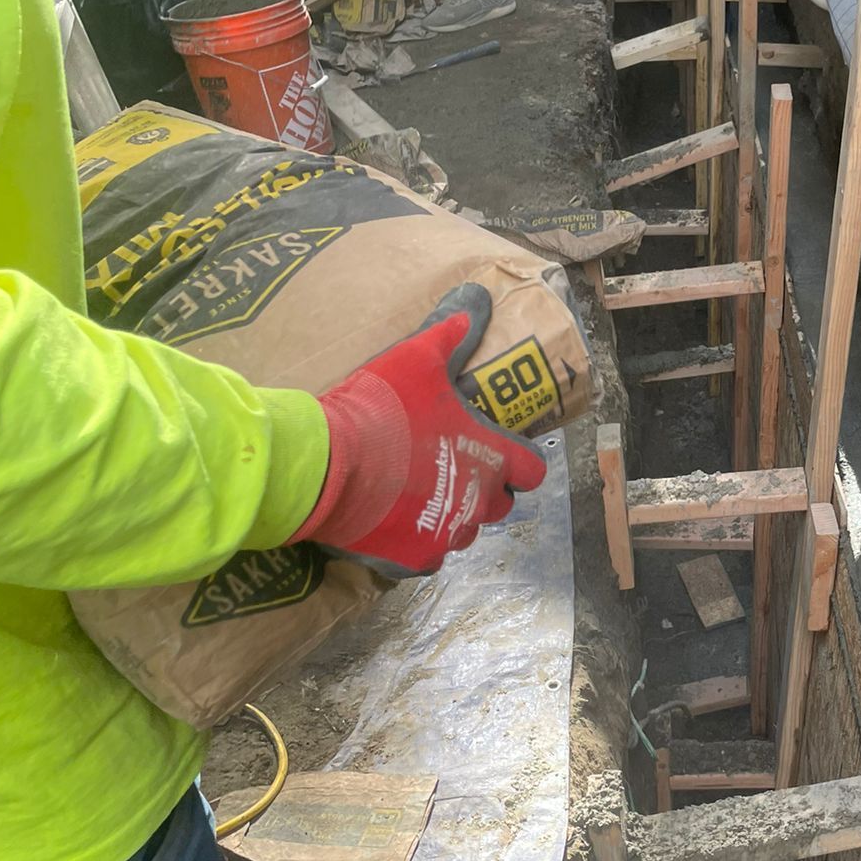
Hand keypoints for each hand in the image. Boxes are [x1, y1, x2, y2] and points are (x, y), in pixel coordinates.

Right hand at [292, 286, 547, 577]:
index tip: (502, 452)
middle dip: (484, 489)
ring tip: (418, 493)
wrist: (328, 466)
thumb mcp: (417, 359)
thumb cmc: (383, 409)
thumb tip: (477, 301)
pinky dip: (413, 540)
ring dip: (449, 514)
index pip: (532, 470)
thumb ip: (450, 333)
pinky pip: (424, 555)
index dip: (521, 461)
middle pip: (499, 504)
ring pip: (462, 531)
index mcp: (490, 457)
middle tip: (453, 467)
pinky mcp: (411, 559)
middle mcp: (478, 502)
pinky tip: (391, 519)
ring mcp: (446, 535)